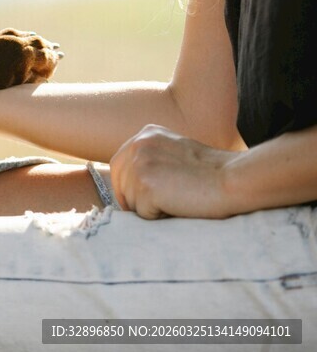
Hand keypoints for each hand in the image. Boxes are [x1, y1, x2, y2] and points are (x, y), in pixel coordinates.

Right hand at [0, 28, 62, 125]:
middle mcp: (2, 40)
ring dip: (49, 58)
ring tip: (53, 69)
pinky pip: (43, 61)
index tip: (39, 47)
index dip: (30, 42)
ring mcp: (12, 47)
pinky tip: (48, 76)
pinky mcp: (19, 59)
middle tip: (58, 55)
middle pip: (33, 39)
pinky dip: (49, 68)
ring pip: (41, 48)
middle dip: (45, 47)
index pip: (16, 35)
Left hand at [110, 125, 242, 218]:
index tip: (140, 200)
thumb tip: (125, 185)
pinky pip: (142, 214)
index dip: (126, 187)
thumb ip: (151, 160)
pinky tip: (179, 206)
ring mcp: (140, 164)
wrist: (234, 179)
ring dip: (150, 209)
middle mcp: (138, 145)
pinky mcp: (145, 185)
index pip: (118, 166)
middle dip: (136, 200)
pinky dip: (159, 217)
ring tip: (178, 200)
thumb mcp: (175, 153)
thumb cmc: (212, 172)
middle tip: (166, 203)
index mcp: (145, 134)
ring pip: (130, 202)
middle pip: (120, 185)